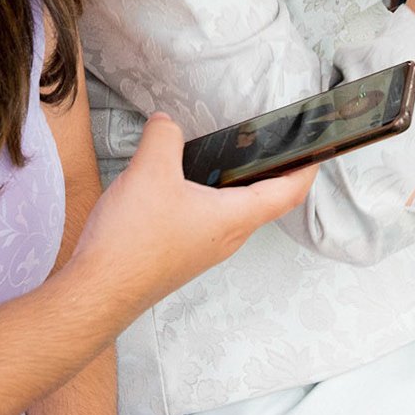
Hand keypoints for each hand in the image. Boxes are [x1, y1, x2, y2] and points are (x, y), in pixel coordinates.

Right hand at [68, 114, 316, 309]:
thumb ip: (164, 136)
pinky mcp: (181, 254)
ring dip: (237, 185)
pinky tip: (181, 182)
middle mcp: (226, 238)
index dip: (307, 169)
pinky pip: (206, 220)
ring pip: (233, 212)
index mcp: (234, 218)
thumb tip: (166, 123)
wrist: (97, 292)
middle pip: (263, 202)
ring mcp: (204, 249)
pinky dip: (207, 198)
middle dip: (273, 172)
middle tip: (273, 144)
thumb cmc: (131, 243)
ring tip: (227, 156)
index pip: (288, 194)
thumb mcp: (150, 171)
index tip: (317, 150)